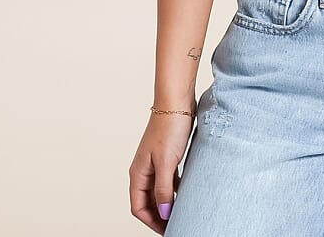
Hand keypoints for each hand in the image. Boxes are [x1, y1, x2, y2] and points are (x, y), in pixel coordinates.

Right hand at [129, 106, 195, 232]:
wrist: (177, 100)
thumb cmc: (170, 127)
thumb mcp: (167, 162)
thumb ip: (164, 189)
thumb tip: (164, 212)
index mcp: (138, 173)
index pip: (138, 207)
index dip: (152, 220)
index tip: (168, 229)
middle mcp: (144, 169)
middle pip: (147, 201)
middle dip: (159, 215)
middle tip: (176, 224)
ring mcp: (155, 162)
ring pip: (158, 191)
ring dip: (167, 202)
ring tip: (181, 212)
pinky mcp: (167, 155)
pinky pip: (168, 179)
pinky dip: (174, 189)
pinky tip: (185, 193)